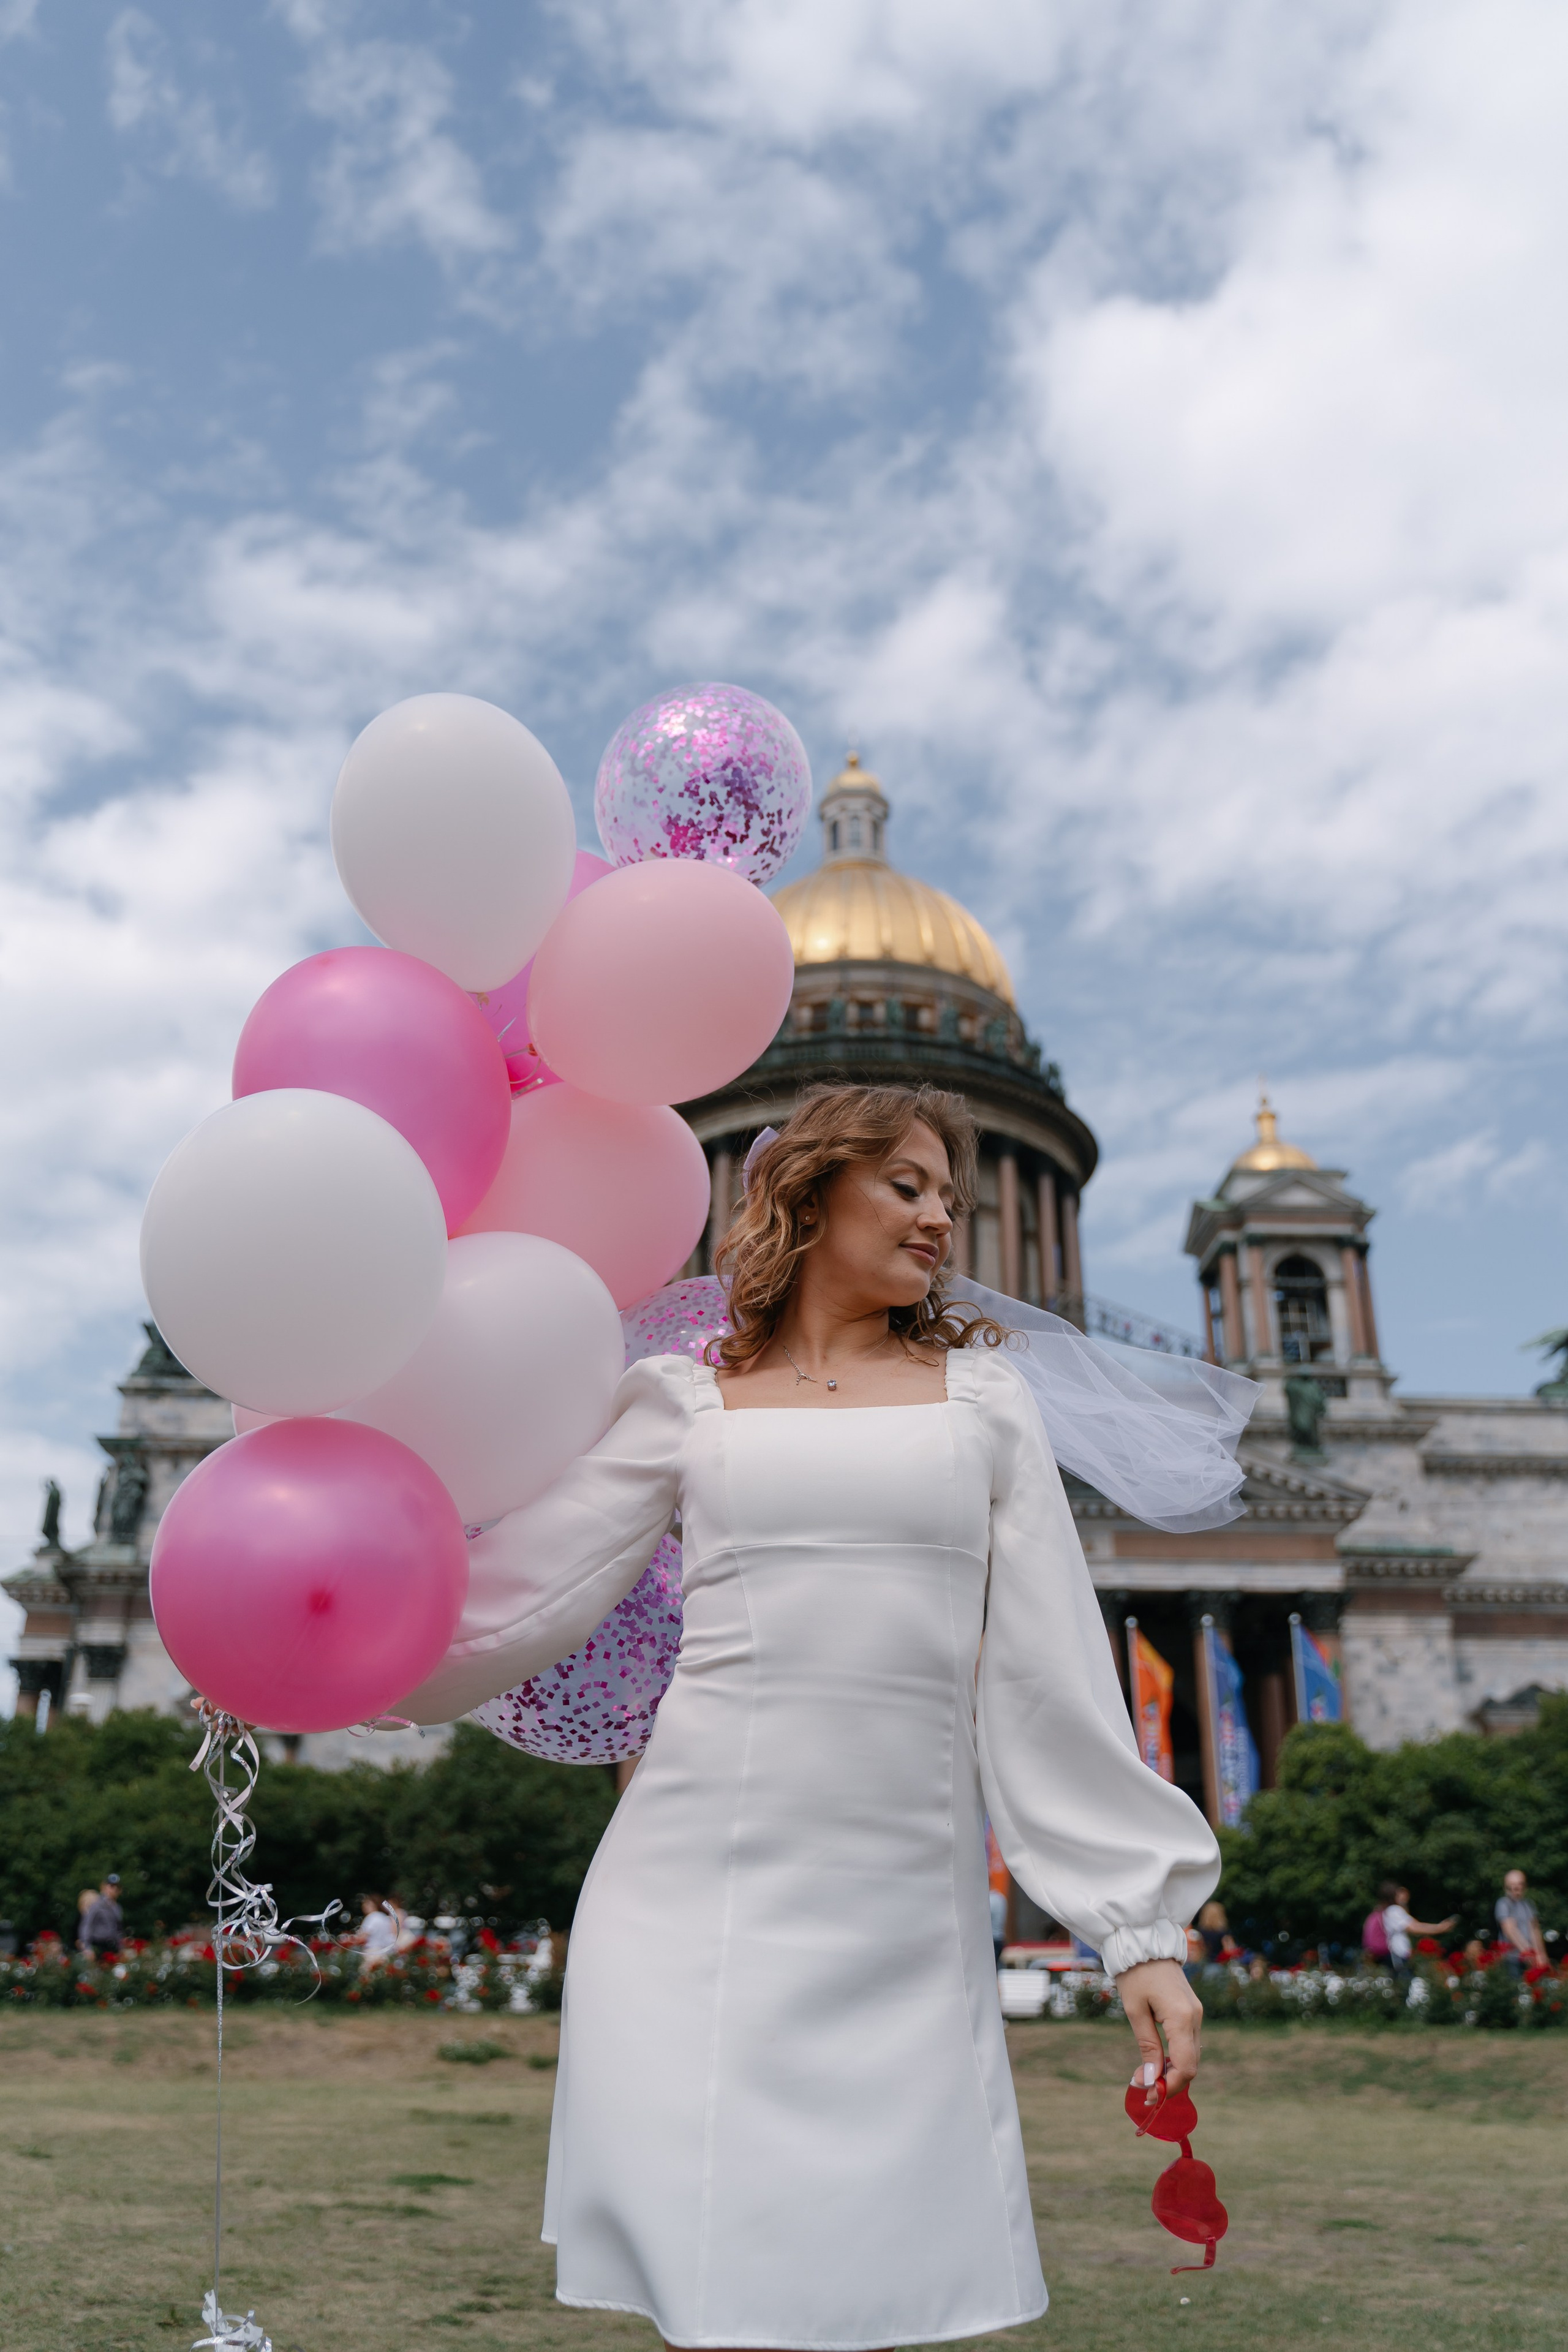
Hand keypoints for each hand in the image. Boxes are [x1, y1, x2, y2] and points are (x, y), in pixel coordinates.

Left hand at [1118, 1957, 1202, 2104]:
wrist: (1145, 1942)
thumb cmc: (1136, 1974)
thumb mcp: (1135, 2011)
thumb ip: (1147, 2046)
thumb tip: (1151, 2080)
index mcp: (1182, 2017)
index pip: (1186, 2066)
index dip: (1170, 2086)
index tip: (1149, 2094)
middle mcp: (1195, 2018)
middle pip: (1191, 2064)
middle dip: (1170, 2082)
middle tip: (1144, 2089)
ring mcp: (1196, 2014)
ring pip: (1191, 2055)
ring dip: (1173, 2070)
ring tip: (1147, 2076)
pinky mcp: (1192, 2011)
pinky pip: (1189, 2042)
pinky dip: (1176, 2056)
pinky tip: (1159, 2059)